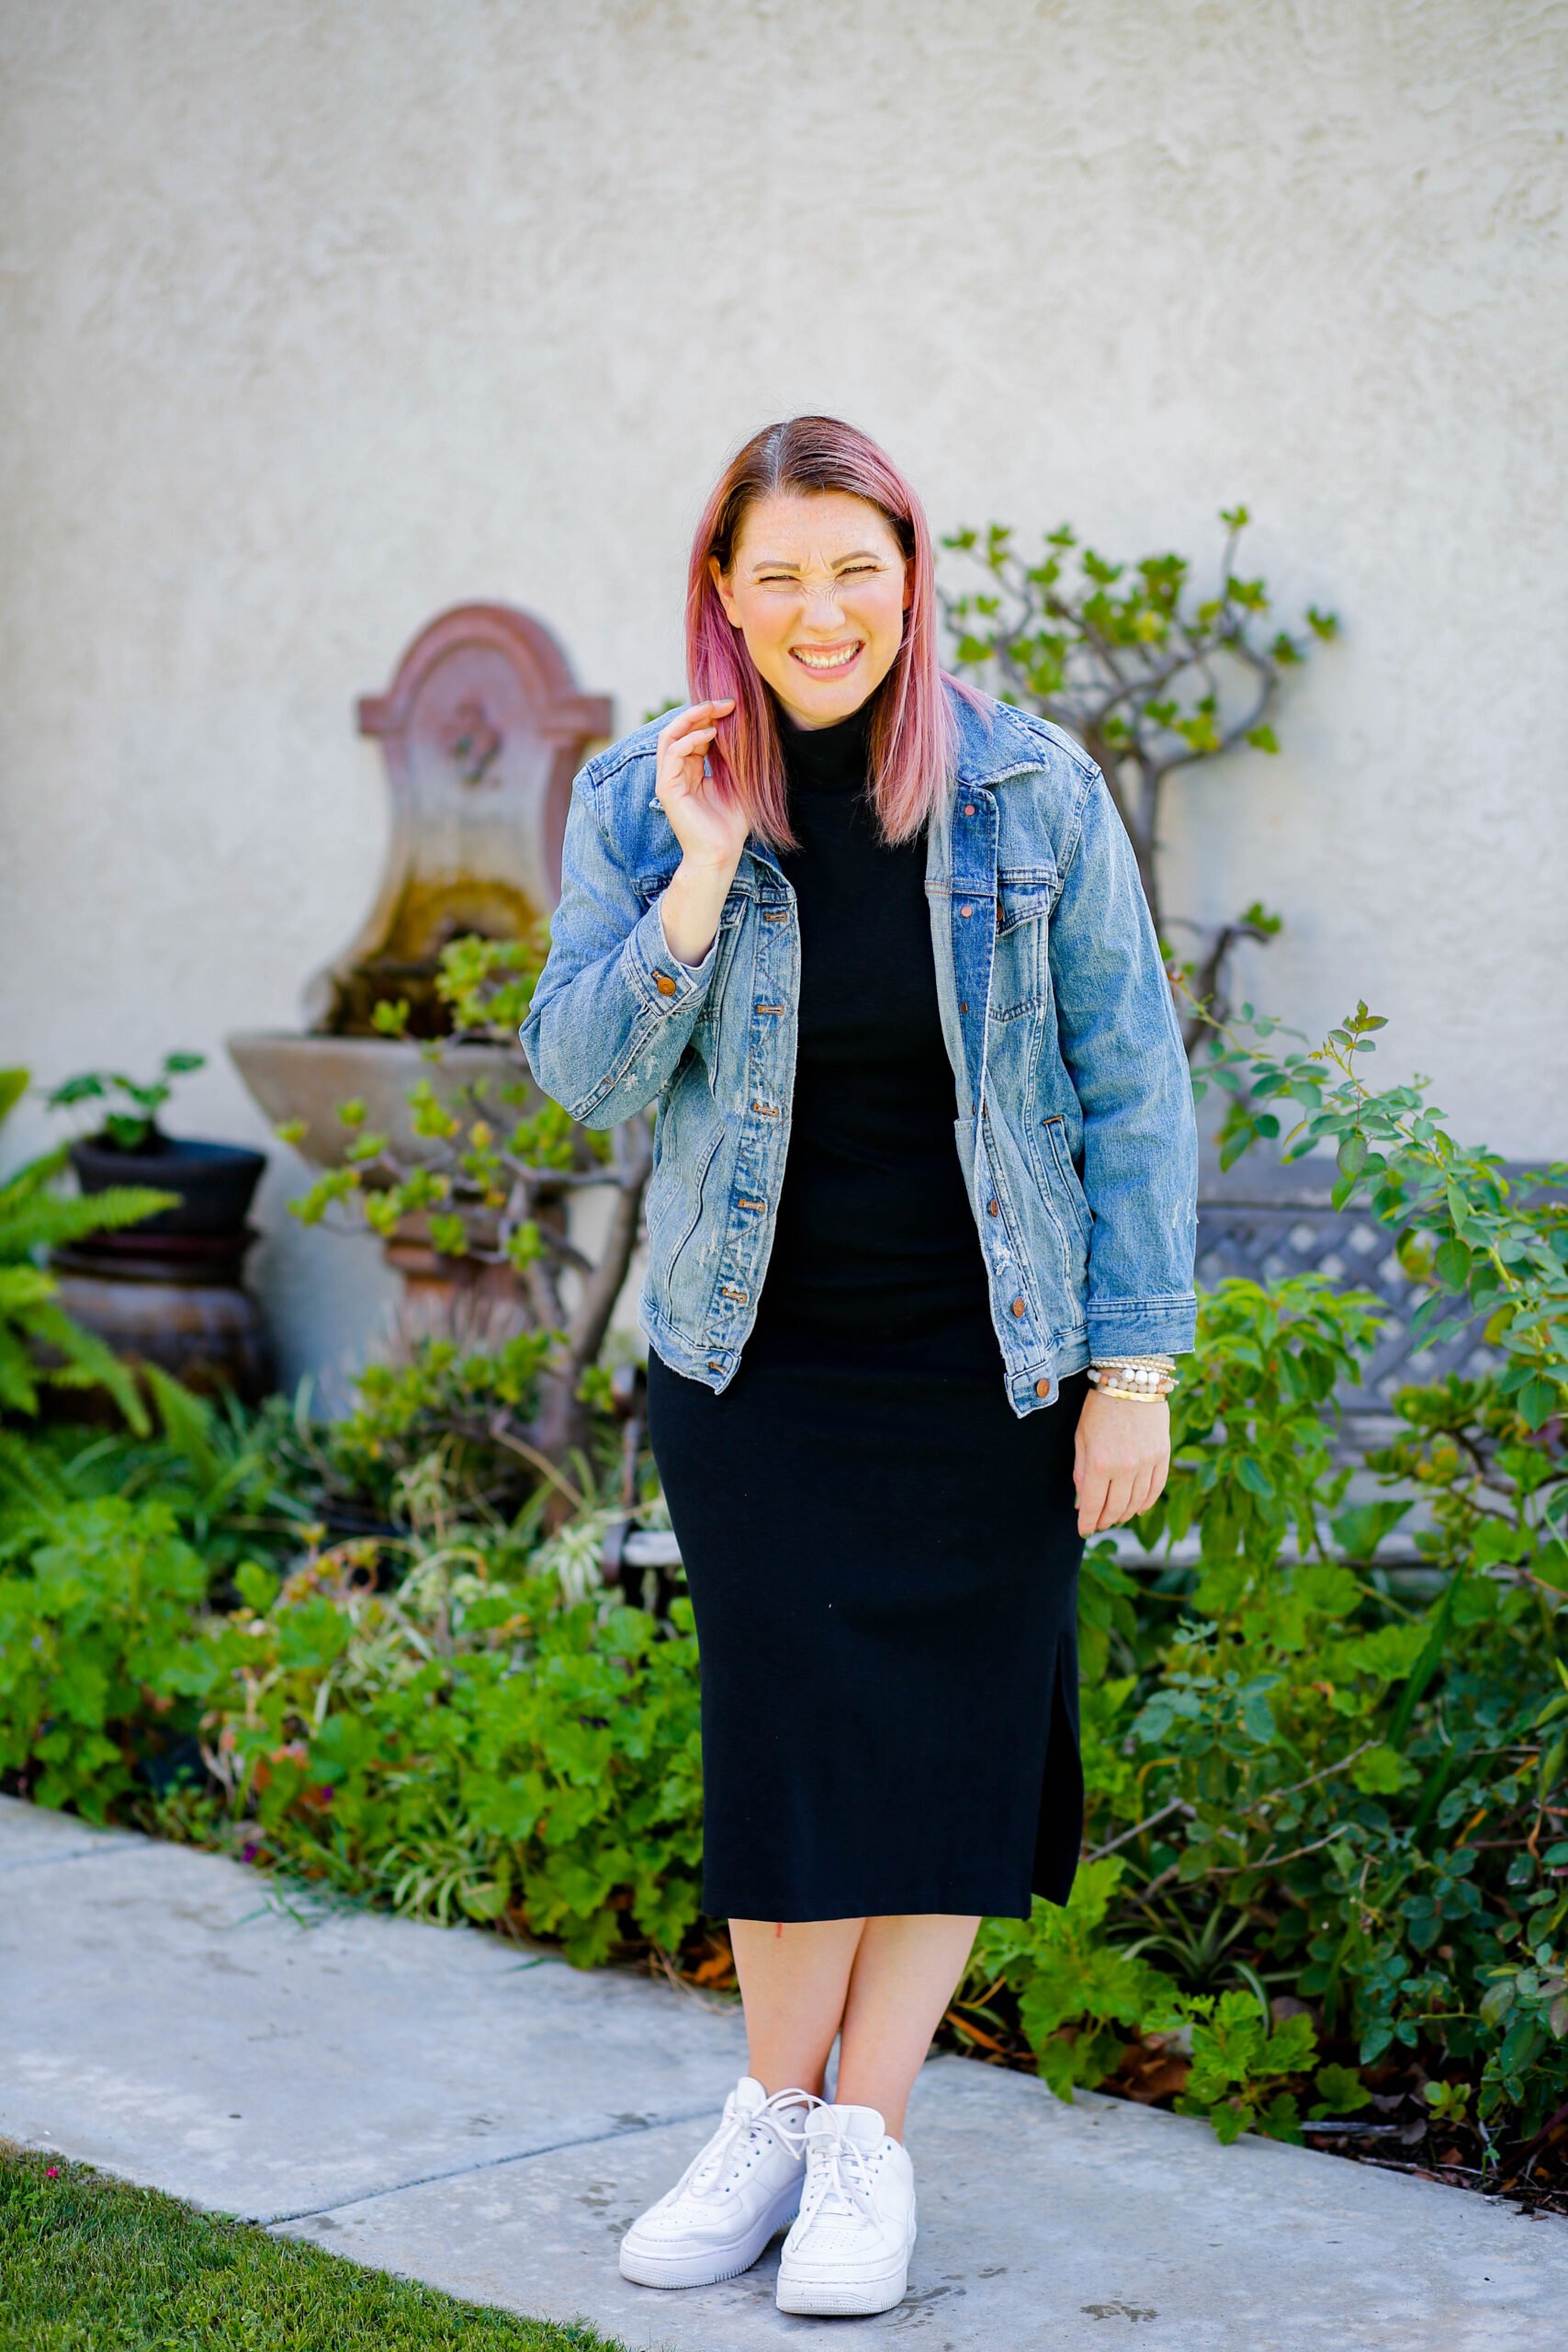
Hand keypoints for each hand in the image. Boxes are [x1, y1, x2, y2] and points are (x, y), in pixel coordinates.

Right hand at [654, 699, 748, 874]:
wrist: (722, 853)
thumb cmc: (731, 823)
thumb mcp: (737, 780)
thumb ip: (733, 756)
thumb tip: (738, 725)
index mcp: (691, 770)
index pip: (692, 733)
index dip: (710, 716)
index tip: (733, 706)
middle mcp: (677, 772)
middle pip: (678, 729)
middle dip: (699, 711)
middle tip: (725, 702)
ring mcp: (669, 780)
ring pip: (669, 736)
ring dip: (691, 719)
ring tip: (714, 711)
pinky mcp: (667, 789)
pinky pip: (672, 754)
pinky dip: (689, 739)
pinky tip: (710, 735)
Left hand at [1073, 1388, 1169, 1537]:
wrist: (1131, 1380)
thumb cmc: (1099, 1408)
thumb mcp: (1081, 1438)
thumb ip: (1082, 1472)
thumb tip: (1083, 1502)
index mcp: (1100, 1463)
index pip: (1094, 1506)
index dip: (1088, 1523)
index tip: (1084, 1530)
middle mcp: (1125, 1467)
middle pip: (1116, 1508)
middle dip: (1105, 1521)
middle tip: (1099, 1524)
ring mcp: (1147, 1463)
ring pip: (1137, 1502)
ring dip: (1125, 1515)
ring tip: (1116, 1517)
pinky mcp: (1162, 1456)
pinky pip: (1156, 1488)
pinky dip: (1146, 1503)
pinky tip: (1138, 1509)